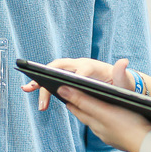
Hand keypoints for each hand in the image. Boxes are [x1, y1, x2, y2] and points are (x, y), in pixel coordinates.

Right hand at [20, 57, 137, 111]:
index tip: (69, 86)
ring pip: (52, 72)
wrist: (116, 83)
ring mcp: (71, 70)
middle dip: (48, 76)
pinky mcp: (67, 77)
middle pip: (61, 67)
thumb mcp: (124, 81)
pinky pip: (52, 80)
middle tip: (39, 88)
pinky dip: (40, 84)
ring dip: (39, 80)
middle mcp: (79, 65)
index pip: (83, 69)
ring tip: (27, 89)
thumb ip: (122, 74)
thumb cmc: (120, 84)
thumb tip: (123, 62)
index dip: (76, 76)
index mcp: (93, 66)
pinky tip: (30, 90)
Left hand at [55, 83, 150, 151]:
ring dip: (93, 117)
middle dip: (79, 108)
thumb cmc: (128, 123)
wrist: (148, 143)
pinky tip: (110, 124)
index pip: (79, 109)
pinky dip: (106, 125)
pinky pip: (110, 131)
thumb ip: (83, 100)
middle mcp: (101, 130)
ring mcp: (111, 136)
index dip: (71, 100)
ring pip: (98, 124)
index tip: (64, 92)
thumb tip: (63, 90)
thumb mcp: (103, 109)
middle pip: (86, 117)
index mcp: (96, 121)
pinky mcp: (121, 140)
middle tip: (72, 101)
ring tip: (90, 111)